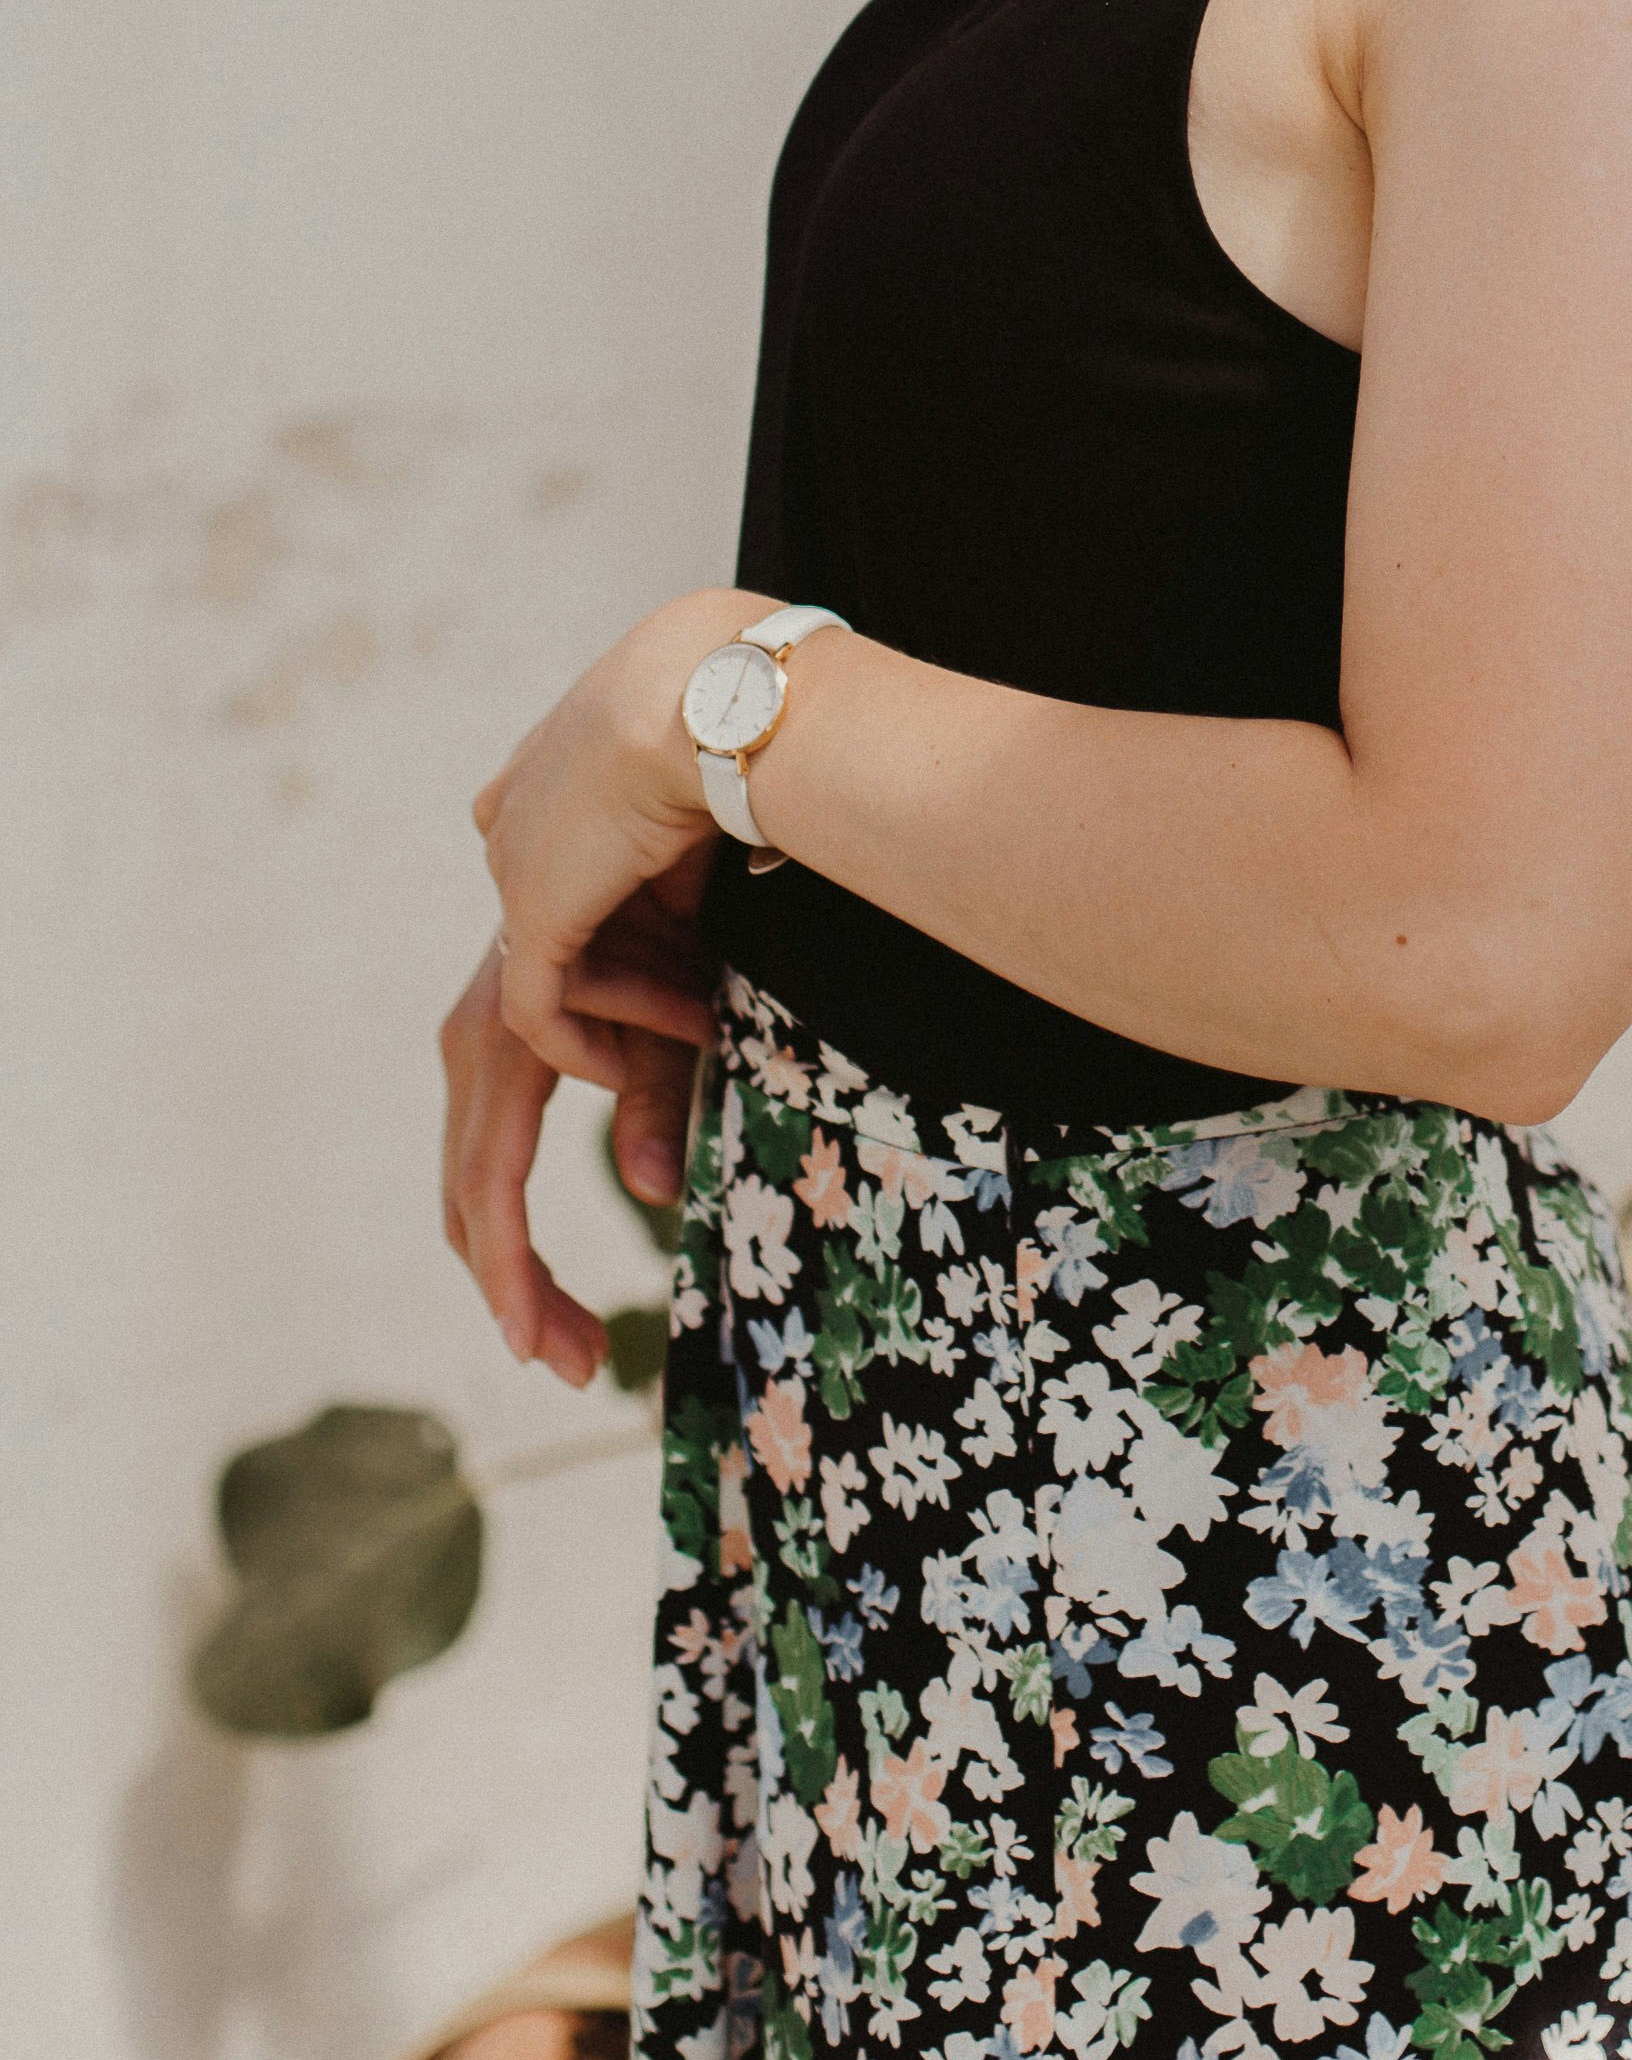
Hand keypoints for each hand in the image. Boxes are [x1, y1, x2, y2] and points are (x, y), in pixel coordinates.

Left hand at [445, 589, 760, 1381]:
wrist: (728, 703)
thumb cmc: (737, 829)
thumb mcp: (706, 994)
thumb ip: (665, 1085)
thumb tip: (643, 1199)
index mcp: (540, 969)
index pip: (502, 1115)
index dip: (524, 1225)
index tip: (569, 1332)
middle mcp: (506, 958)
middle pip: (467, 1139)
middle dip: (499, 1259)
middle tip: (550, 1356)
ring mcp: (510, 934)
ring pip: (479, 1116)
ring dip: (510, 1227)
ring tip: (553, 1322)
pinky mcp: (533, 911)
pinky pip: (549, 1034)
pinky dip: (608, 1072)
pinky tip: (687, 1051)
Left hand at [471, 589, 757, 1089]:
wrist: (719, 701)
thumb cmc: (742, 716)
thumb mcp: (711, 771)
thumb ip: (700, 821)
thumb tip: (759, 847)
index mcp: (557, 762)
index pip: (577, 859)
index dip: (635, 918)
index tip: (696, 951)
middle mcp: (519, 811)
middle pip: (570, 920)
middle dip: (638, 974)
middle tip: (702, 1014)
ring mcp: (515, 864)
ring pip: (564, 965)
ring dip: (634, 1009)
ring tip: (701, 1028)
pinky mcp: (529, 917)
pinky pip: (536, 1011)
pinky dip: (578, 1049)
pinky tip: (624, 1072)